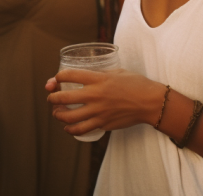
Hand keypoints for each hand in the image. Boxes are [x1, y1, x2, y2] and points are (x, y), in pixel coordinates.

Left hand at [46, 68, 166, 137]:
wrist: (150, 102)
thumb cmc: (136, 84)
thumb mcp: (117, 72)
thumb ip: (100, 75)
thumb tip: (86, 77)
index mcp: (98, 79)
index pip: (69, 75)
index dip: (58, 77)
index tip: (56, 79)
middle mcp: (95, 95)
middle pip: (63, 97)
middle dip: (53, 98)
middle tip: (52, 98)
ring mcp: (98, 112)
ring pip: (68, 116)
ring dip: (58, 115)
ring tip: (57, 113)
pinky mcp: (102, 124)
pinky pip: (81, 129)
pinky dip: (70, 129)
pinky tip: (68, 127)